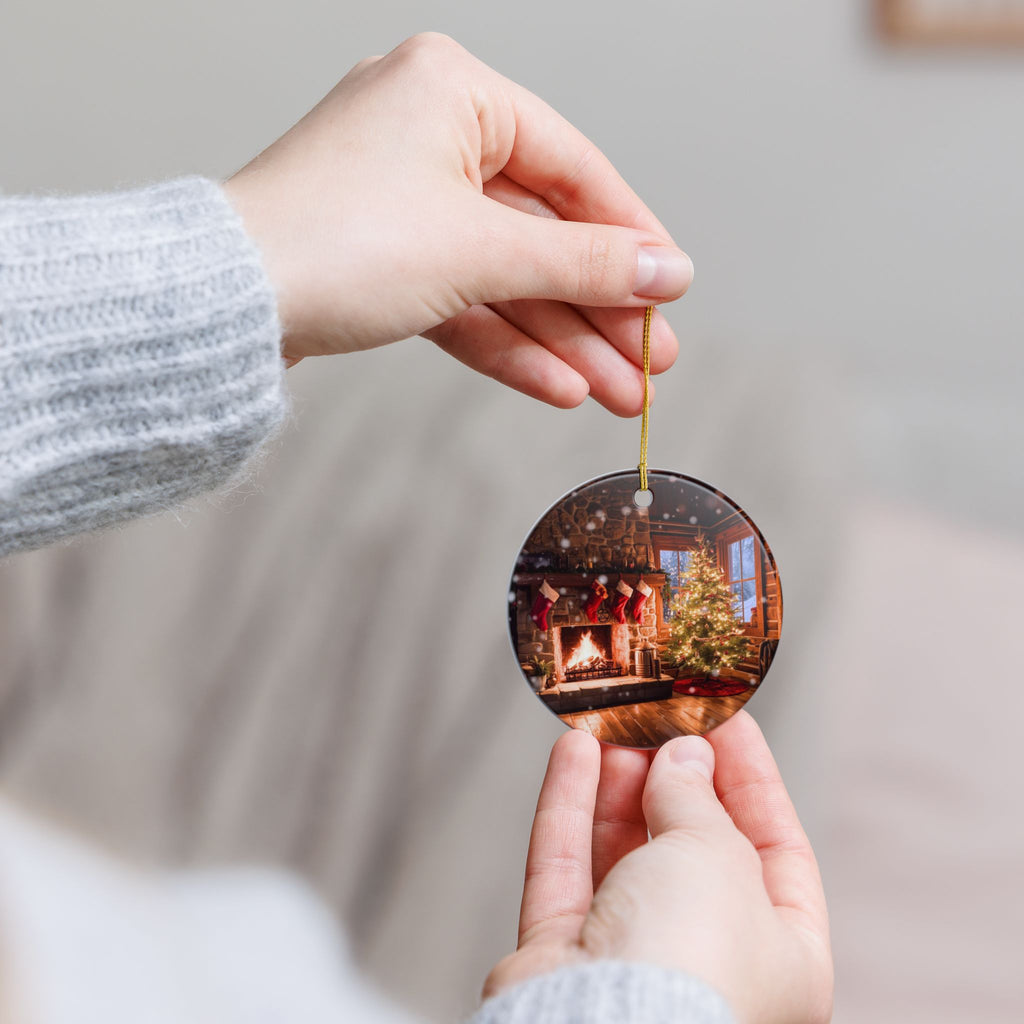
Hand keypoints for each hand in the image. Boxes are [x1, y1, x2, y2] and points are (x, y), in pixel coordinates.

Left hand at [224, 32, 691, 414]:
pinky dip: (507, 345)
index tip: (671, 291)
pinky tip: (560, 386)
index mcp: (452, 92)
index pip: (572, 168)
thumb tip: (666, 272)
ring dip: (562, 341)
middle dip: (598, 311)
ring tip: (619, 394)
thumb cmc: (332, 242)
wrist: (222, 308)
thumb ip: (582, 263)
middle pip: (540, 234)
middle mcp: (427, 137)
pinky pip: (462, 301)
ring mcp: (401, 202)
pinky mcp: (381, 261)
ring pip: (504, 279)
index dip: (629, 237)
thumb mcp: (480, 251)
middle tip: (650, 364)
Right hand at [485, 712, 832, 1023]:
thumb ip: (697, 798)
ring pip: (624, 854)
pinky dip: (570, 807)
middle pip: (692, 847)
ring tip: (613, 726)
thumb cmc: (690, 969)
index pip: (777, 846)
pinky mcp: (565, 956)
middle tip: (658, 717)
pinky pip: (568, 867)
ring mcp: (632, 961)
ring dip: (618, 785)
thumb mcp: (717, 855)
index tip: (725, 720)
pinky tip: (573, 752)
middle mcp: (710, 962)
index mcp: (784, 957)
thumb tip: (683, 759)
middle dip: (673, 777)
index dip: (750, 777)